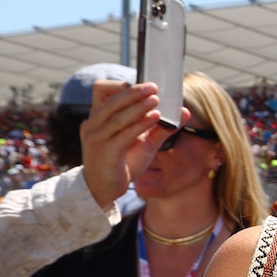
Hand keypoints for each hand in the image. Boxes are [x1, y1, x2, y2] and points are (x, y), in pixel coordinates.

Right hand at [80, 81, 175, 209]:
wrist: (103, 190)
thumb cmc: (121, 163)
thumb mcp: (143, 143)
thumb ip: (161, 127)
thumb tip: (184, 112)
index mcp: (97, 117)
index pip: (101, 89)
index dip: (122, 85)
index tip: (143, 87)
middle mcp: (92, 124)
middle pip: (111, 99)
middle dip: (134, 92)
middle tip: (154, 87)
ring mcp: (96, 138)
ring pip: (117, 115)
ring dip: (138, 106)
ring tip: (156, 100)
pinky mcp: (105, 152)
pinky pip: (123, 134)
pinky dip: (140, 124)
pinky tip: (155, 118)